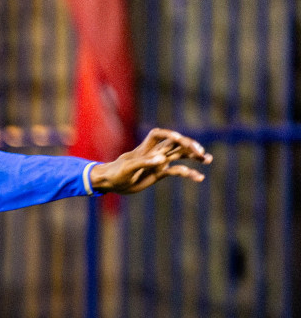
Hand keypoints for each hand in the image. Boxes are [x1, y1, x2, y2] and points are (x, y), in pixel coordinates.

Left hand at [90, 128, 211, 194]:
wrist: (110, 183)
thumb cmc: (115, 174)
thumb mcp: (128, 169)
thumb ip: (144, 163)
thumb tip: (163, 160)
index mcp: (145, 149)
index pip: (159, 134)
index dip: (170, 134)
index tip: (179, 139)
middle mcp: (154, 153)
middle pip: (175, 144)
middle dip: (189, 146)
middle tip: (200, 152)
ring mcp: (158, 162)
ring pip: (180, 155)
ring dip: (194, 156)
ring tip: (208, 159)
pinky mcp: (160, 173)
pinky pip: (177, 171)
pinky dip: (188, 173)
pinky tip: (200, 178)